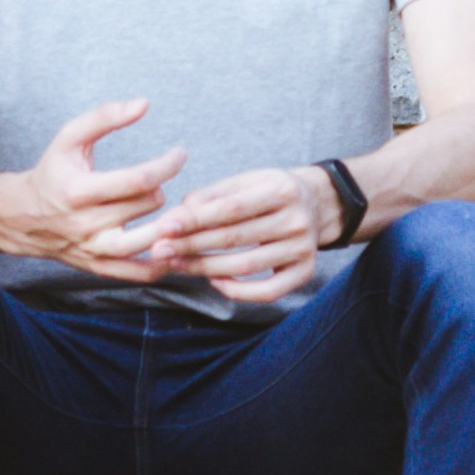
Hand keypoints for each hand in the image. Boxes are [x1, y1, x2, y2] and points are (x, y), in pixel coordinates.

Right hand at [0, 98, 187, 277]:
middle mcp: (86, 224)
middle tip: (166, 181)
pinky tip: (172, 243)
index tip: (179, 154)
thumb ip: (104, 117)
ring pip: (148, 242)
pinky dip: (162, 262)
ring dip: (170, 224)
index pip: (138, 180)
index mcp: (79, 190)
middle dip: (162, 189)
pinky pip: (139, 273)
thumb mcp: (69, 138)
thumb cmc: (52, 171)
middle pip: (146, 206)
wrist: (20, 216)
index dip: (166, 165)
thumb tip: (144, 104)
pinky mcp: (99, 267)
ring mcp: (94, 250)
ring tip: (178, 210)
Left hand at [135, 164, 335, 305]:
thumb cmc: (267, 192)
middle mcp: (297, 220)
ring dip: (205, 268)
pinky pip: (268, 292)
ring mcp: (304, 249)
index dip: (195, 220)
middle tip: (159, 251)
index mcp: (282, 189)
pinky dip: (237, 291)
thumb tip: (174, 218)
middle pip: (235, 238)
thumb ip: (209, 197)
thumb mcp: (243, 182)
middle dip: (192, 245)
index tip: (164, 227)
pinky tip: (214, 281)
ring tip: (176, 264)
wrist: (315, 204)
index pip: (230, 209)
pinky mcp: (305, 272)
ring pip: (246, 266)